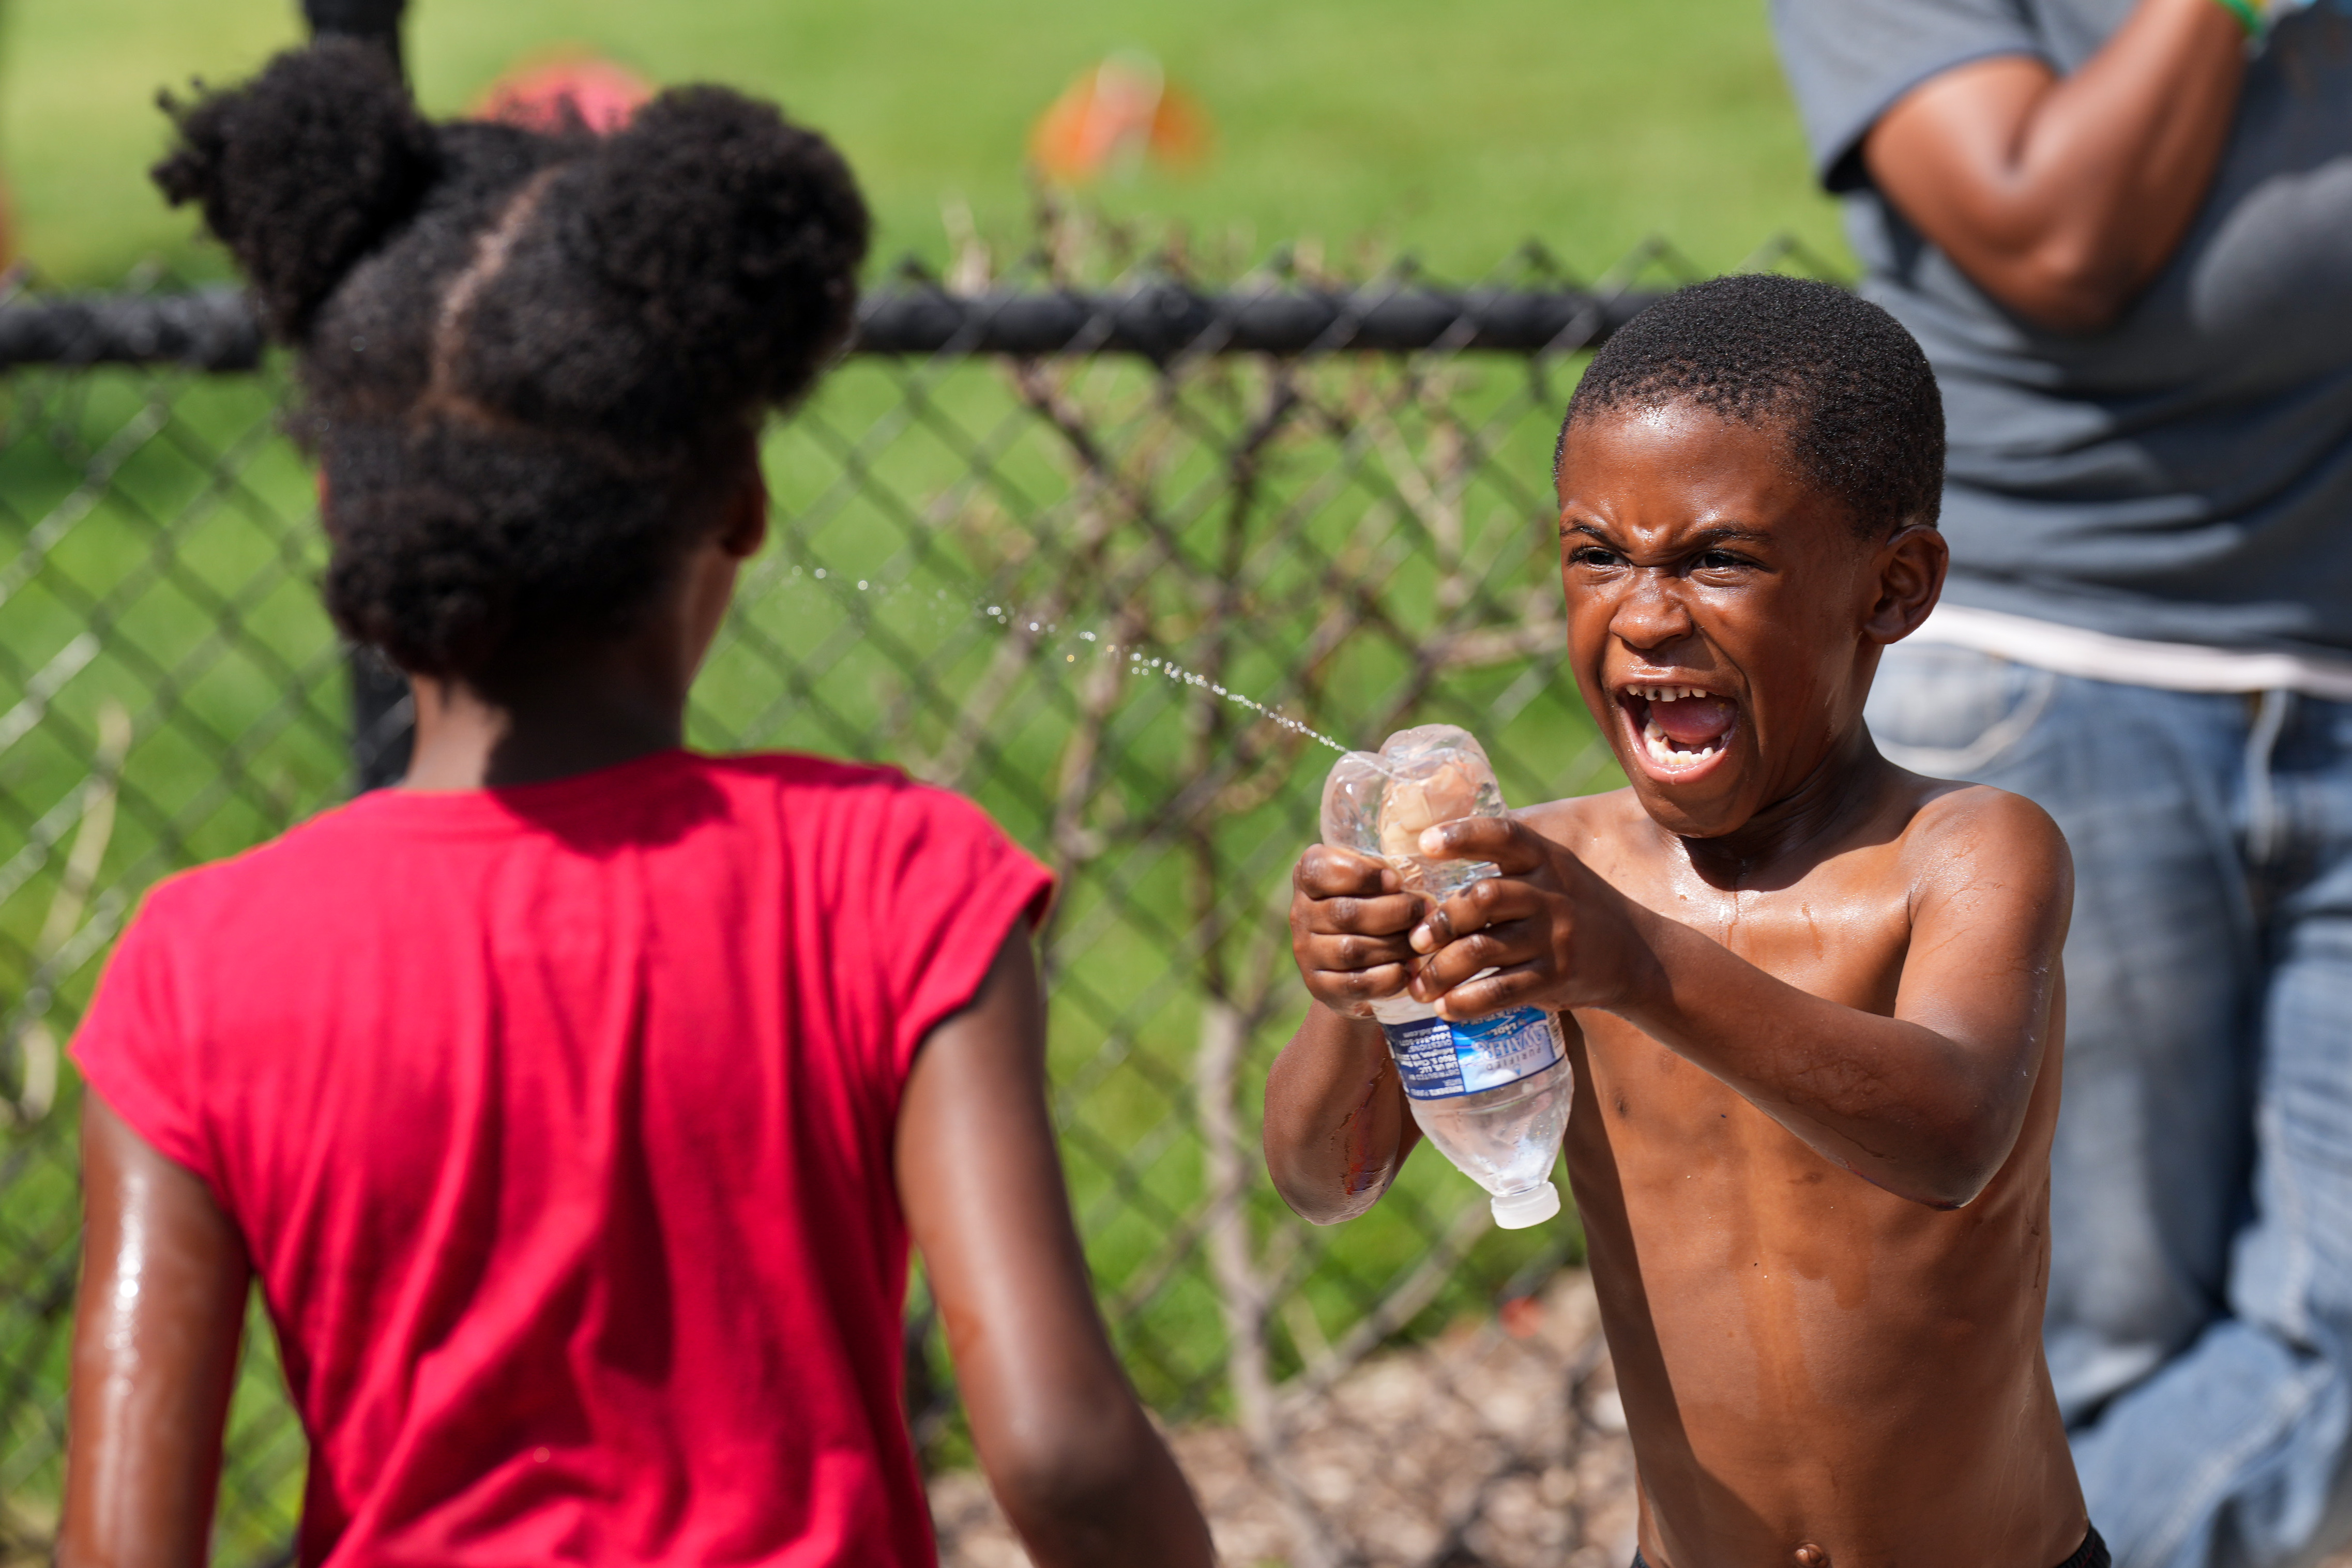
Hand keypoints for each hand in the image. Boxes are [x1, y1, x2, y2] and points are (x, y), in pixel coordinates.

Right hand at [1288, 845, 1425, 1018]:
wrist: (1355, 962)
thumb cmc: (1373, 904)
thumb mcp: (1373, 879)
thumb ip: (1384, 871)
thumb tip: (1416, 882)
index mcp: (1308, 877)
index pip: (1319, 870)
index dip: (1361, 875)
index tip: (1397, 879)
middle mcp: (1300, 913)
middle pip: (1345, 913)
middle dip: (1395, 911)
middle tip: (1427, 909)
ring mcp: (1306, 952)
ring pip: (1352, 950)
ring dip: (1397, 945)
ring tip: (1424, 940)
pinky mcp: (1319, 986)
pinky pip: (1356, 984)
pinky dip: (1389, 977)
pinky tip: (1410, 969)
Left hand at [1404, 816, 1651, 1019]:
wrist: (1637, 954)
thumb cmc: (1577, 908)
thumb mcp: (1554, 872)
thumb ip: (1508, 866)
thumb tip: (1434, 860)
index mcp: (1545, 859)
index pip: (1503, 835)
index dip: (1462, 835)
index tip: (1425, 842)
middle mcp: (1550, 894)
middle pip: (1484, 898)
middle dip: (1442, 920)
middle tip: (1415, 941)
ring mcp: (1554, 937)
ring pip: (1483, 949)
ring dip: (1442, 969)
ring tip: (1419, 985)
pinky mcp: (1556, 977)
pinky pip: (1502, 990)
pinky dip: (1468, 1002)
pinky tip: (1446, 1007)